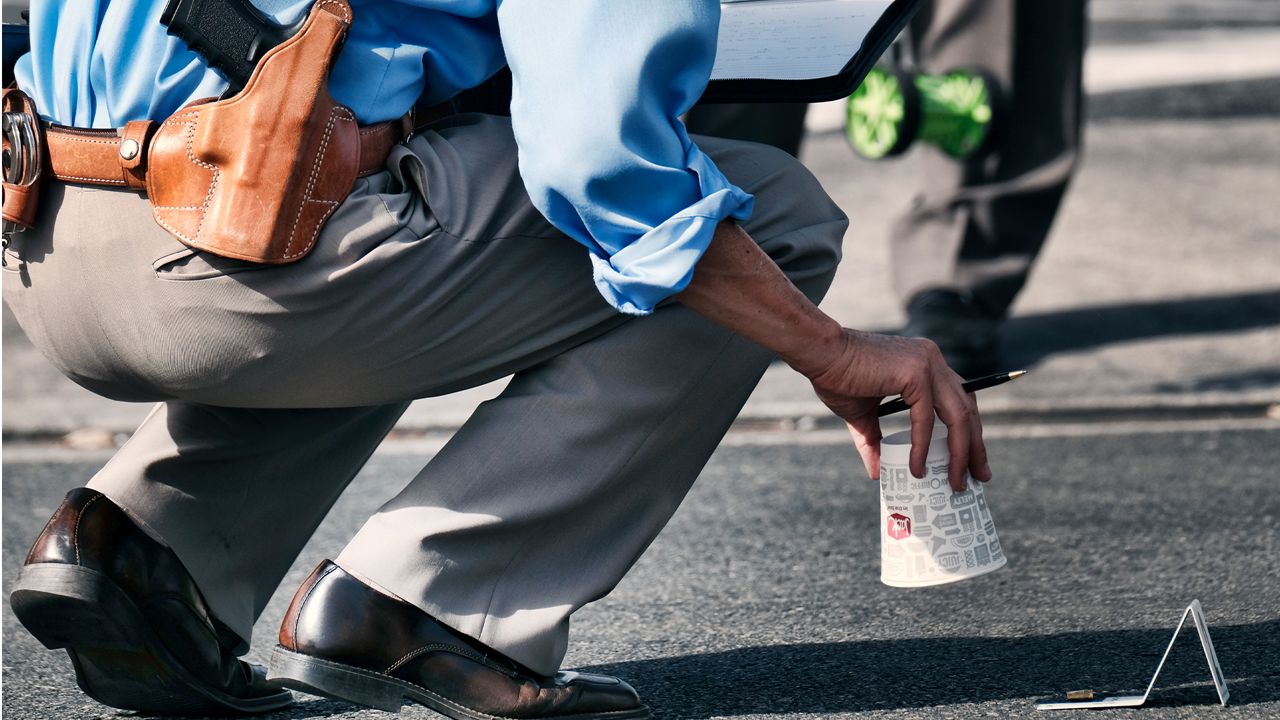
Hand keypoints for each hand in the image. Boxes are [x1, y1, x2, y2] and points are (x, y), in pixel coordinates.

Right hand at [800, 329, 990, 490]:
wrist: (818, 354)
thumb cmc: (836, 377)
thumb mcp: (861, 415)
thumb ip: (875, 441)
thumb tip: (878, 473)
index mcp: (925, 364)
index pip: (959, 399)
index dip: (968, 431)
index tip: (970, 460)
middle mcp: (932, 360)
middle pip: (968, 408)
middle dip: (976, 446)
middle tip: (979, 477)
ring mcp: (927, 364)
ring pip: (958, 415)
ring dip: (962, 452)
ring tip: (957, 481)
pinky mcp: (915, 373)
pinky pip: (926, 419)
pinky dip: (923, 446)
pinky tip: (918, 468)